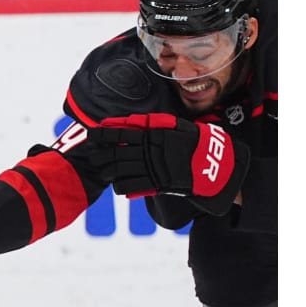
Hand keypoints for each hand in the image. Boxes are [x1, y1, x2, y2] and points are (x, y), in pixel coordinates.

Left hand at [87, 114, 250, 213]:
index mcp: (153, 135)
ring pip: (119, 171)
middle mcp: (148, 152)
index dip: (104, 134)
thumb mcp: (177, 126)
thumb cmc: (195, 142)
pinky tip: (118, 183)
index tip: (92, 134)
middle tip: (92, 155)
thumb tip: (132, 120)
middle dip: (100, 155)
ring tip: (102, 171)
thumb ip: (154, 123)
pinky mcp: (155, 185)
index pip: (121, 133)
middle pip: (114, 154)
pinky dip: (120, 185)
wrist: (214, 166)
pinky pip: (129, 186)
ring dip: (107, 171)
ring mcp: (150, 169)